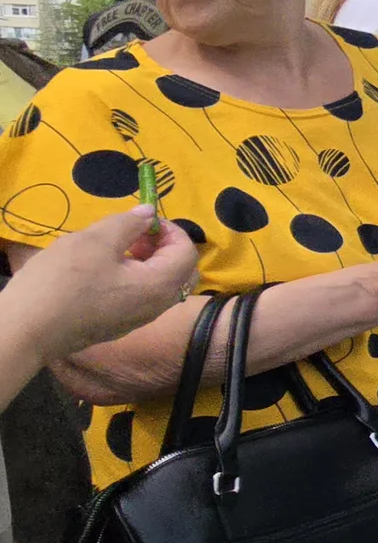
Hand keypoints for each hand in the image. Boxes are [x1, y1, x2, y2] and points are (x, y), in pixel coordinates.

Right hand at [7, 207, 199, 364]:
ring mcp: (136, 321)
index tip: (143, 220)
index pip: (187, 252)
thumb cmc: (64, 280)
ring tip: (114, 249)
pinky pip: (139, 299)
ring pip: (159, 287)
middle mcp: (157, 307)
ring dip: (147, 263)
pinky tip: (102, 271)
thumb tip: (149, 214)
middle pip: (180, 273)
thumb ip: (129, 224)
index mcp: (160, 285)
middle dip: (164, 248)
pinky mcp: (116, 327)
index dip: (171, 230)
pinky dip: (133, 280)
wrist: (26, 329)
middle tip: (135, 235)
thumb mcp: (96, 240)